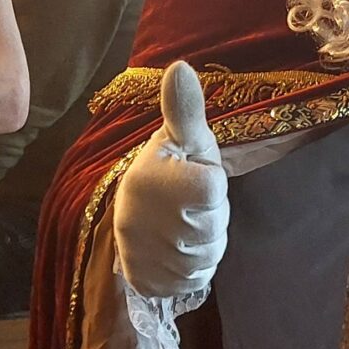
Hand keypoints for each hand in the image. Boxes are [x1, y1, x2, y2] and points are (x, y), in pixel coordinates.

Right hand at [113, 60, 228, 300]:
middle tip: (191, 206)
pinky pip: (192, 282)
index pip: (211, 189)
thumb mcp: (183, 137)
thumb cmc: (172, 168)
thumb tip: (180, 66)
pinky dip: (194, 271)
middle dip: (211, 220)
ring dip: (205, 247)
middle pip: (211, 229)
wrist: (136, 213)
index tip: (194, 177)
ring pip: (204, 259)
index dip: (212, 185)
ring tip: (187, 227)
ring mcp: (139, 255)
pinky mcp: (145, 281)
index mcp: (149, 180)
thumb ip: (185, 109)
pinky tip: (180, 251)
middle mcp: (137, 221)